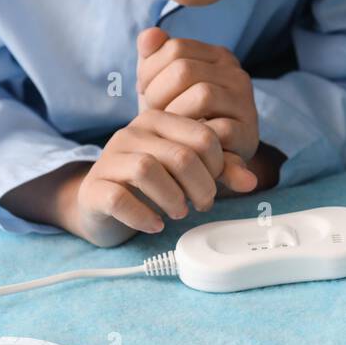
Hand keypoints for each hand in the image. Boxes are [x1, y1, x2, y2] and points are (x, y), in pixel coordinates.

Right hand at [75, 108, 239, 243]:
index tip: (214, 185)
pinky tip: (155, 224)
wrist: (101, 204)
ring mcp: (109, 159)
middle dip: (200, 187)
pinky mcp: (94, 187)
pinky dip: (143, 216)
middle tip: (202, 205)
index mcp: (158, 120)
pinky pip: (119, 198)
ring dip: (173, 198)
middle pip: (180, 155)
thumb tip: (251, 181)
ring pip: (148, 170)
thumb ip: (219, 171)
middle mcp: (131, 133)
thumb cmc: (150, 184)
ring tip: (179, 212)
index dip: (217, 166)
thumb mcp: (187, 171)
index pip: (203, 136)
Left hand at [136, 28, 260, 184]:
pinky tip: (182, 145)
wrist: (200, 162)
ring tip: (167, 129)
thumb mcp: (159, 84)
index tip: (145, 93)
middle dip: (158, 95)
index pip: (175, 48)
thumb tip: (149, 34)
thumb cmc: (177, 118)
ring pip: (202, 95)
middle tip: (153, 115)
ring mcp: (245, 103)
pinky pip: (216, 131)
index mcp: (216, 56)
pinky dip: (192, 140)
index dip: (149, 72)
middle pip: (185, 70)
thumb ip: (151, 56)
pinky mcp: (247, 134)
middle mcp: (236, 74)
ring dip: (174, 116)